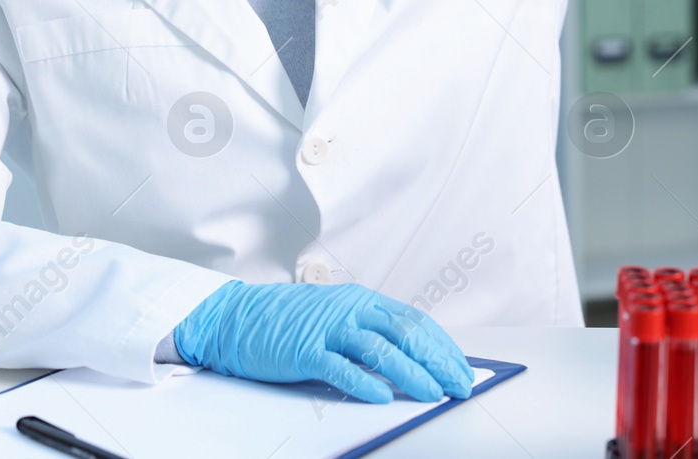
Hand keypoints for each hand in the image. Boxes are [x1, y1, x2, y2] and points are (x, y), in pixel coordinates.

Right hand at [172, 280, 474, 403]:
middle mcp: (349, 309)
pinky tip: (381, 396)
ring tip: (431, 393)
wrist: (236, 318)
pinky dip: (362, 382)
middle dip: (436, 361)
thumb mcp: (336, 317)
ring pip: (378, 350)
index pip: (414, 321)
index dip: (442, 346)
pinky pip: (339, 367)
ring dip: (409, 373)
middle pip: (404, 334)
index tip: (461, 368)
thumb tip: (413, 358)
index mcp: (361, 300)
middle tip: (457, 385)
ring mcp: (326, 328)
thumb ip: (369, 332)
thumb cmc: (288, 322)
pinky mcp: (304, 350)